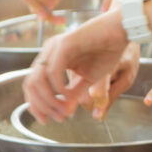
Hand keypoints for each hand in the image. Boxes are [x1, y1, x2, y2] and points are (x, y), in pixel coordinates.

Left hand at [22, 8, 128, 123]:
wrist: (121, 31)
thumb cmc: (108, 51)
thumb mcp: (90, 79)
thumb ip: (75, 93)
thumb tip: (65, 110)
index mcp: (51, 59)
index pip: (32, 85)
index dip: (36, 105)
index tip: (46, 121)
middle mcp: (48, 52)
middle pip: (30, 84)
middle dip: (42, 106)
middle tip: (59, 118)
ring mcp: (54, 47)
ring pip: (38, 79)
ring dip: (50, 100)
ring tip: (65, 110)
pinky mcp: (64, 44)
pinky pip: (53, 71)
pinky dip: (58, 87)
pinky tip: (68, 96)